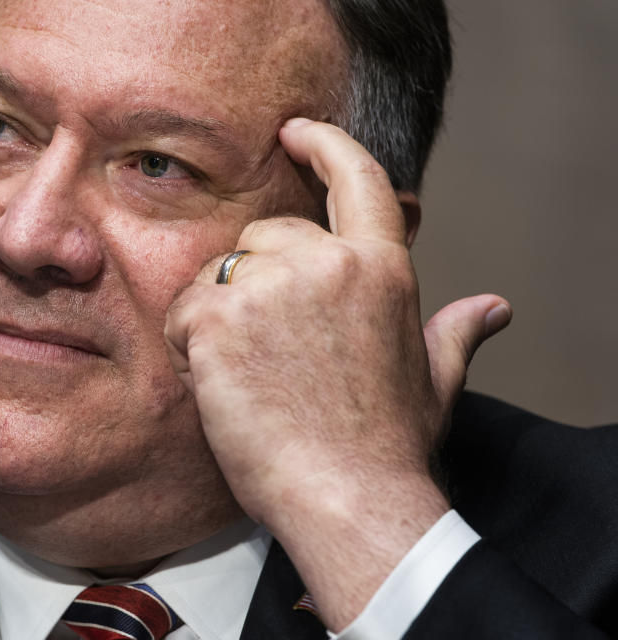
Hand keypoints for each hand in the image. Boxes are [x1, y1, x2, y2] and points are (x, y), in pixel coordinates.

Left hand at [164, 119, 510, 628]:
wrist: (347, 498)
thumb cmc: (387, 447)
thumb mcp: (434, 382)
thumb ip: (455, 334)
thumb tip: (493, 310)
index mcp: (382, 268)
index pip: (357, 177)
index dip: (324, 144)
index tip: (296, 131)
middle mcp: (328, 263)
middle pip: (265, 235)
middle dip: (255, 279)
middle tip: (267, 348)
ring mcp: (270, 285)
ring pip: (219, 272)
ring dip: (219, 315)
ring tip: (248, 376)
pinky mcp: (218, 316)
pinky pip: (183, 310)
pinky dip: (188, 343)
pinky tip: (218, 384)